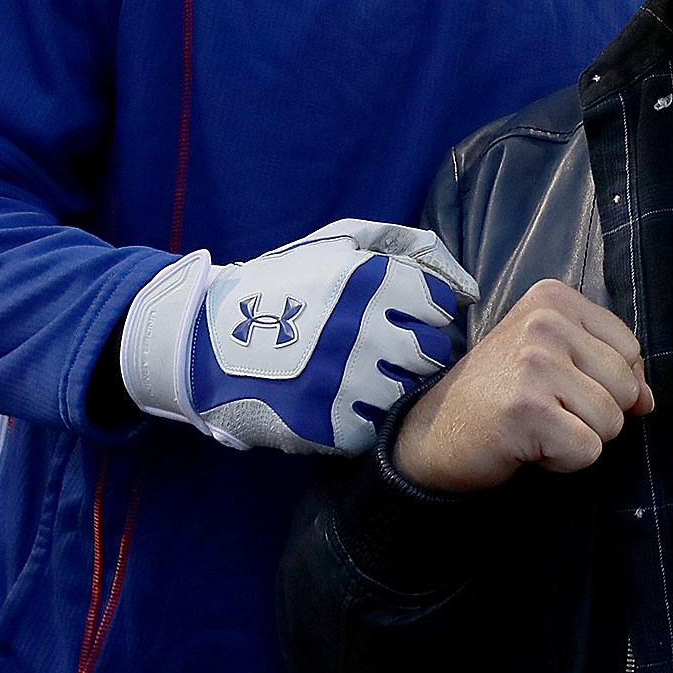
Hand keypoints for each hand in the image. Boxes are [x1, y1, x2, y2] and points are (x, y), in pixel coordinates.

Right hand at [119, 220, 478, 456]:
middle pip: (432, 353)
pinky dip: (366, 419)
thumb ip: (410, 247)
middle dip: (420, 352)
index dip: (429, 315)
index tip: (408, 320)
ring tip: (370, 376)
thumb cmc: (285, 284)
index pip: (441, 308)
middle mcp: (362, 329)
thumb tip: (467, 287)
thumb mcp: (341, 242)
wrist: (205, 339)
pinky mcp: (324, 424)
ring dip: (397, 387)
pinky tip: (346, 402)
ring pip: (409, 394)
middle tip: (395, 353)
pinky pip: (374, 429)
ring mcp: (344, 380)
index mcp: (370, 280)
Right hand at [394, 279, 653, 493]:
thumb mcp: (552, 358)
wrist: (432, 433)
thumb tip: (649, 399)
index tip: (563, 385)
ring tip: (537, 426)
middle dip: (597, 413)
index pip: (630, 347)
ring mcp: (534, 364)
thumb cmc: (497, 394)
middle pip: (626, 385)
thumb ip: (605, 366)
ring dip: (578, 438)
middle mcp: (544, 323)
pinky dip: (564, 461)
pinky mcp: (528, 410)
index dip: (609, 381)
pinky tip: (529, 445)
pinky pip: (587, 450)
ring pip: (611, 421)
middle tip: (547, 410)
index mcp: (554, 299)